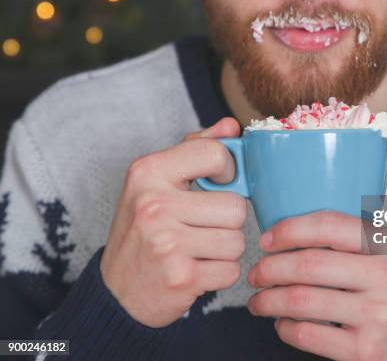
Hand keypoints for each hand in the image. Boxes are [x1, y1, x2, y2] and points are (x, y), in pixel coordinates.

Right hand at [100, 117, 246, 327]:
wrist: (117, 292)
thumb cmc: (143, 231)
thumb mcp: (157, 182)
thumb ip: (195, 149)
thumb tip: (231, 126)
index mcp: (148, 172)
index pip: (215, 154)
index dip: (228, 170)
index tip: (219, 182)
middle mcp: (154, 205)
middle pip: (235, 206)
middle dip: (226, 221)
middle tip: (201, 227)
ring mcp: (167, 243)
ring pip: (237, 241)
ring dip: (225, 250)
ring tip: (197, 249)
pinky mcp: (181, 278)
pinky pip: (231, 270)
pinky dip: (220, 274)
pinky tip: (197, 270)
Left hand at [247, 211, 386, 360]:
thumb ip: (356, 242)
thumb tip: (292, 232)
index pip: (331, 225)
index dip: (290, 229)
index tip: (268, 240)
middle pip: (309, 264)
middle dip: (270, 268)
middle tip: (256, 273)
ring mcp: (378, 317)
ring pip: (301, 300)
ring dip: (268, 300)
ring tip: (259, 301)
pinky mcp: (364, 352)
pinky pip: (306, 334)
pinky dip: (284, 328)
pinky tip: (282, 324)